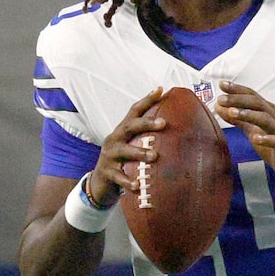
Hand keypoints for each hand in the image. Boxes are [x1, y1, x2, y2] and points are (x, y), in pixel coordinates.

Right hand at [86, 87, 166, 206]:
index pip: (134, 111)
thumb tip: (176, 127)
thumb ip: (146, 136)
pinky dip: (128, 181)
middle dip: (146, 123)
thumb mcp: (131, 145)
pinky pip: (119, 177)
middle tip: (163, 123)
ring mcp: (109, 156)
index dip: (147, 100)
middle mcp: (115, 139)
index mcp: (122, 130)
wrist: (99, 183)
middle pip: (129, 127)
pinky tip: (138, 185)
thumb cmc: (123, 161)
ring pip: (124, 151)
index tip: (161, 89)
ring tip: (154, 156)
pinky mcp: (107, 173)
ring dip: (139, 152)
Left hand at [214, 82, 274, 183]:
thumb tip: (218, 107)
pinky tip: (255, 139)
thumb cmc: (272, 143)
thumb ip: (237, 119)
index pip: (252, 96)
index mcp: (267, 110)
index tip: (222, 84)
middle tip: (221, 99)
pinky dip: (266, 139)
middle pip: (257, 103)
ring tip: (232, 113)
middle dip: (239, 100)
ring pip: (265, 119)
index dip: (237, 89)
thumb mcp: (252, 129)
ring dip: (248, 115)